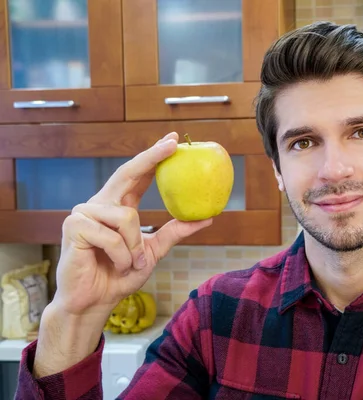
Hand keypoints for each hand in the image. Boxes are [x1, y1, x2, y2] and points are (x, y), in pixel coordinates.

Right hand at [52, 132, 211, 317]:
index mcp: (117, 206)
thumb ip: (175, 232)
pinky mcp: (74, 226)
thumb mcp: (154, 251)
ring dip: (134, 247)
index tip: (174, 141)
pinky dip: (121, 255)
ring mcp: (84, 213)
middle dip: (151, 157)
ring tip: (128, 263)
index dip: (154, 157)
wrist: (95, 301)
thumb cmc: (120, 275)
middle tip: (173, 144)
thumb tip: (207, 218)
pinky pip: (112, 236)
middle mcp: (99, 204)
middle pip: (127, 173)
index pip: (137, 175)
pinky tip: (115, 264)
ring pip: (127, 217)